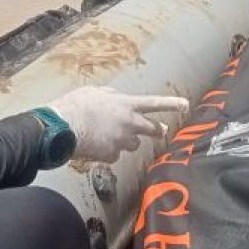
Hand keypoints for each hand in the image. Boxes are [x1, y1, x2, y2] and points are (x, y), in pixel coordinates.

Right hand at [50, 86, 188, 162]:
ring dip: (126, 141)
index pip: (154, 103)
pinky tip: (95, 146)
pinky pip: (114, 154)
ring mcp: (121, 141)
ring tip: (108, 136)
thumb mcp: (94, 92)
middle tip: (161, 131)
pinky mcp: (111, 156)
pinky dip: (107, 151)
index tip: (186, 104)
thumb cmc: (76, 105)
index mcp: (126, 104)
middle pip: (152, 129)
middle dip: (157, 130)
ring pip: (132, 144)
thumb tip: (114, 96)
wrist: (62, 129)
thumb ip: (109, 95)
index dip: (171, 103)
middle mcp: (129, 123)